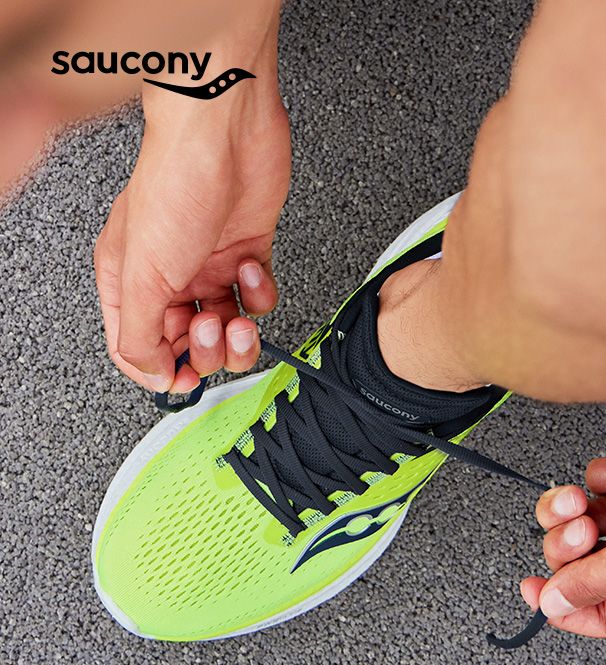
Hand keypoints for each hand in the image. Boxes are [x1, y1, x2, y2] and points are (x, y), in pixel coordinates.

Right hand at [94, 33, 289, 392]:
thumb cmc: (176, 182)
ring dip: (239, 333)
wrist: (224, 130)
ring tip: (239, 317)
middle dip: (207, 349)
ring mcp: (210, 265)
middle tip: (214, 329)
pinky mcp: (248, 251)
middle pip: (190, 343)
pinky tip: (253, 270)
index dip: (164, 370)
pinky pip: (257, 296)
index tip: (187, 379)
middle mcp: (169, 276)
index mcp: (129, 281)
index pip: (140, 348)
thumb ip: (140, 332)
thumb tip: (152, 373)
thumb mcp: (142, 272)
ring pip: (229, 326)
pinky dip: (260, 294)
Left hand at [520, 349, 605, 636]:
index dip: (564, 605)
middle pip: (582, 563)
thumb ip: (596, 582)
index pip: (602, 614)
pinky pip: (597, 483)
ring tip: (586, 498)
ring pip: (580, 521)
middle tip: (579, 527)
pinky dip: (604, 475)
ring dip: (573, 508)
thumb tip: (557, 605)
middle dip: (568, 542)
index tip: (533, 589)